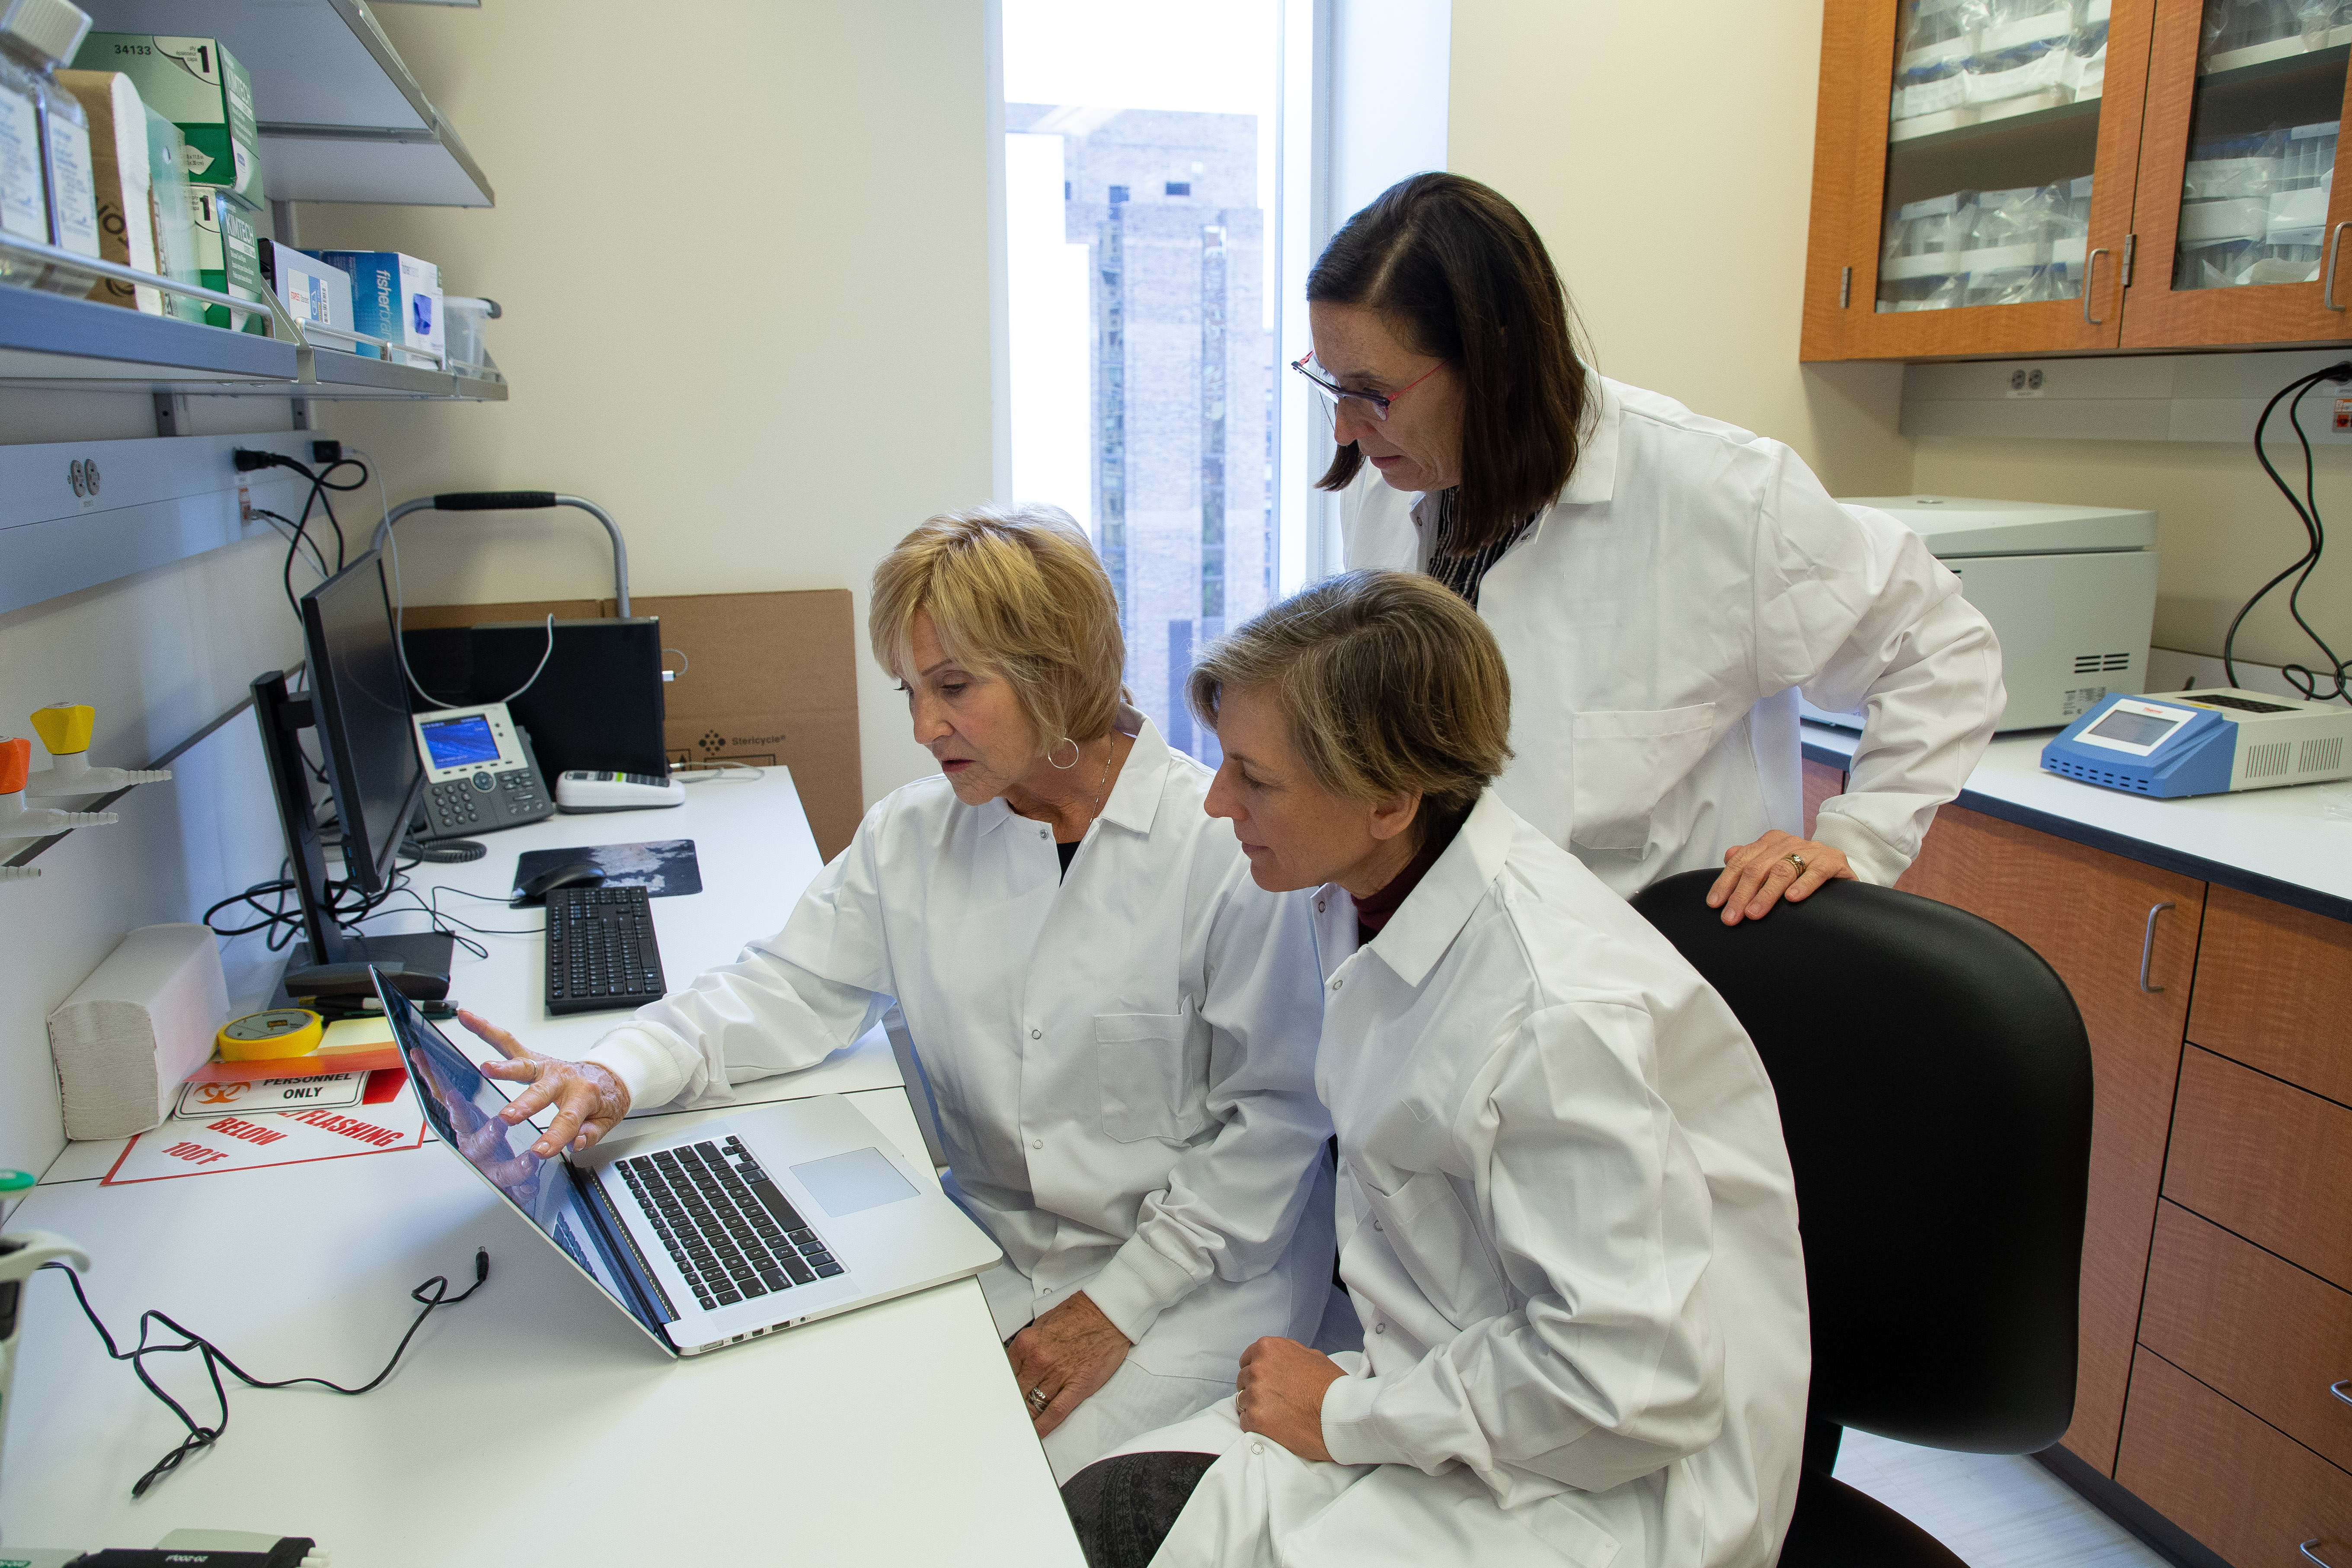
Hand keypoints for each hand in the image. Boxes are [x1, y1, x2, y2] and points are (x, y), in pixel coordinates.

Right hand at [458, 1009, 632, 1155]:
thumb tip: (577, 1142)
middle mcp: (562, 1077)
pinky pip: (506, 1043)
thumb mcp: (606, 1120)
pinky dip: (485, 1030)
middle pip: (541, 1092)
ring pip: (521, 1063)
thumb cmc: (603, 1099)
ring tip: (486, 1068)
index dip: (555, 1137)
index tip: (540, 1151)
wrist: (607, 1076)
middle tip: (508, 1116)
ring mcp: (545, 1067)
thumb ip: (591, 1133)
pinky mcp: (532, 1060)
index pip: (568, 1119)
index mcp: (584, 1094)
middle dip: (524, 1105)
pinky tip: (467, 1019)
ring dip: (503, 1067)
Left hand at [1006, 1292, 1131, 1437]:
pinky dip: (1043, 1427)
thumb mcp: (1041, 1324)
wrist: (1108, 1313)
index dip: (1003, 1390)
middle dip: (1012, 1405)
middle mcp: (1039, 1360)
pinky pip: (1054, 1413)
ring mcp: (1058, 1375)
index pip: (1006, 1375)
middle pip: (1017, 1393)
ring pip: (1032, 1405)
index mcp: (1027, 1344)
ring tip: (1019, 1426)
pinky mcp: (1077, 1386)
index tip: (1000, 1399)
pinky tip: (1036, 1433)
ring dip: (1025, 1416)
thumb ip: (1027, 1348)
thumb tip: (1015, 1367)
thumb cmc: (1079, 1316)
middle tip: (1006, 1416)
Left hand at [1235, 1337, 1345, 1462]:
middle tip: (1276, 1400)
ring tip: (1279, 1414)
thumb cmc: (1331, 1387)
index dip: (1257, 1372)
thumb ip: (1287, 1354)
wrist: (1341, 1415)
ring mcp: (1255, 1395)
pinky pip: (1245, 1422)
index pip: (1247, 1360)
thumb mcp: (1311, 1356)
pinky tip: (1276, 1426)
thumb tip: (1276, 1359)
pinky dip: (1257, 1426)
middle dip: (1256, 1390)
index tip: (1266, 1381)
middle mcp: (1257, 1369)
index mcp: (1268, 1349)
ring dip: (1256, 1408)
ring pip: (1243, 1402)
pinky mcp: (1255, 1420)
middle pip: (1243, 1381)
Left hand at [1707, 830, 1853, 925]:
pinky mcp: (1833, 861)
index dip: (1726, 882)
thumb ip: (1751, 860)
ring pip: (1783, 870)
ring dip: (1766, 894)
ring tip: (1754, 913)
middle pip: (1758, 867)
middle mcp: (1789, 842)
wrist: (1841, 874)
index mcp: (1771, 842)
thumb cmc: (1802, 873)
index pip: (1742, 861)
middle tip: (1731, 917)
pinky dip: (1803, 885)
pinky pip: (1816, 872)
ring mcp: (1812, 850)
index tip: (1715, 904)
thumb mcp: (1774, 865)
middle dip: (1742, 894)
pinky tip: (1792, 898)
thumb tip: (1729, 856)